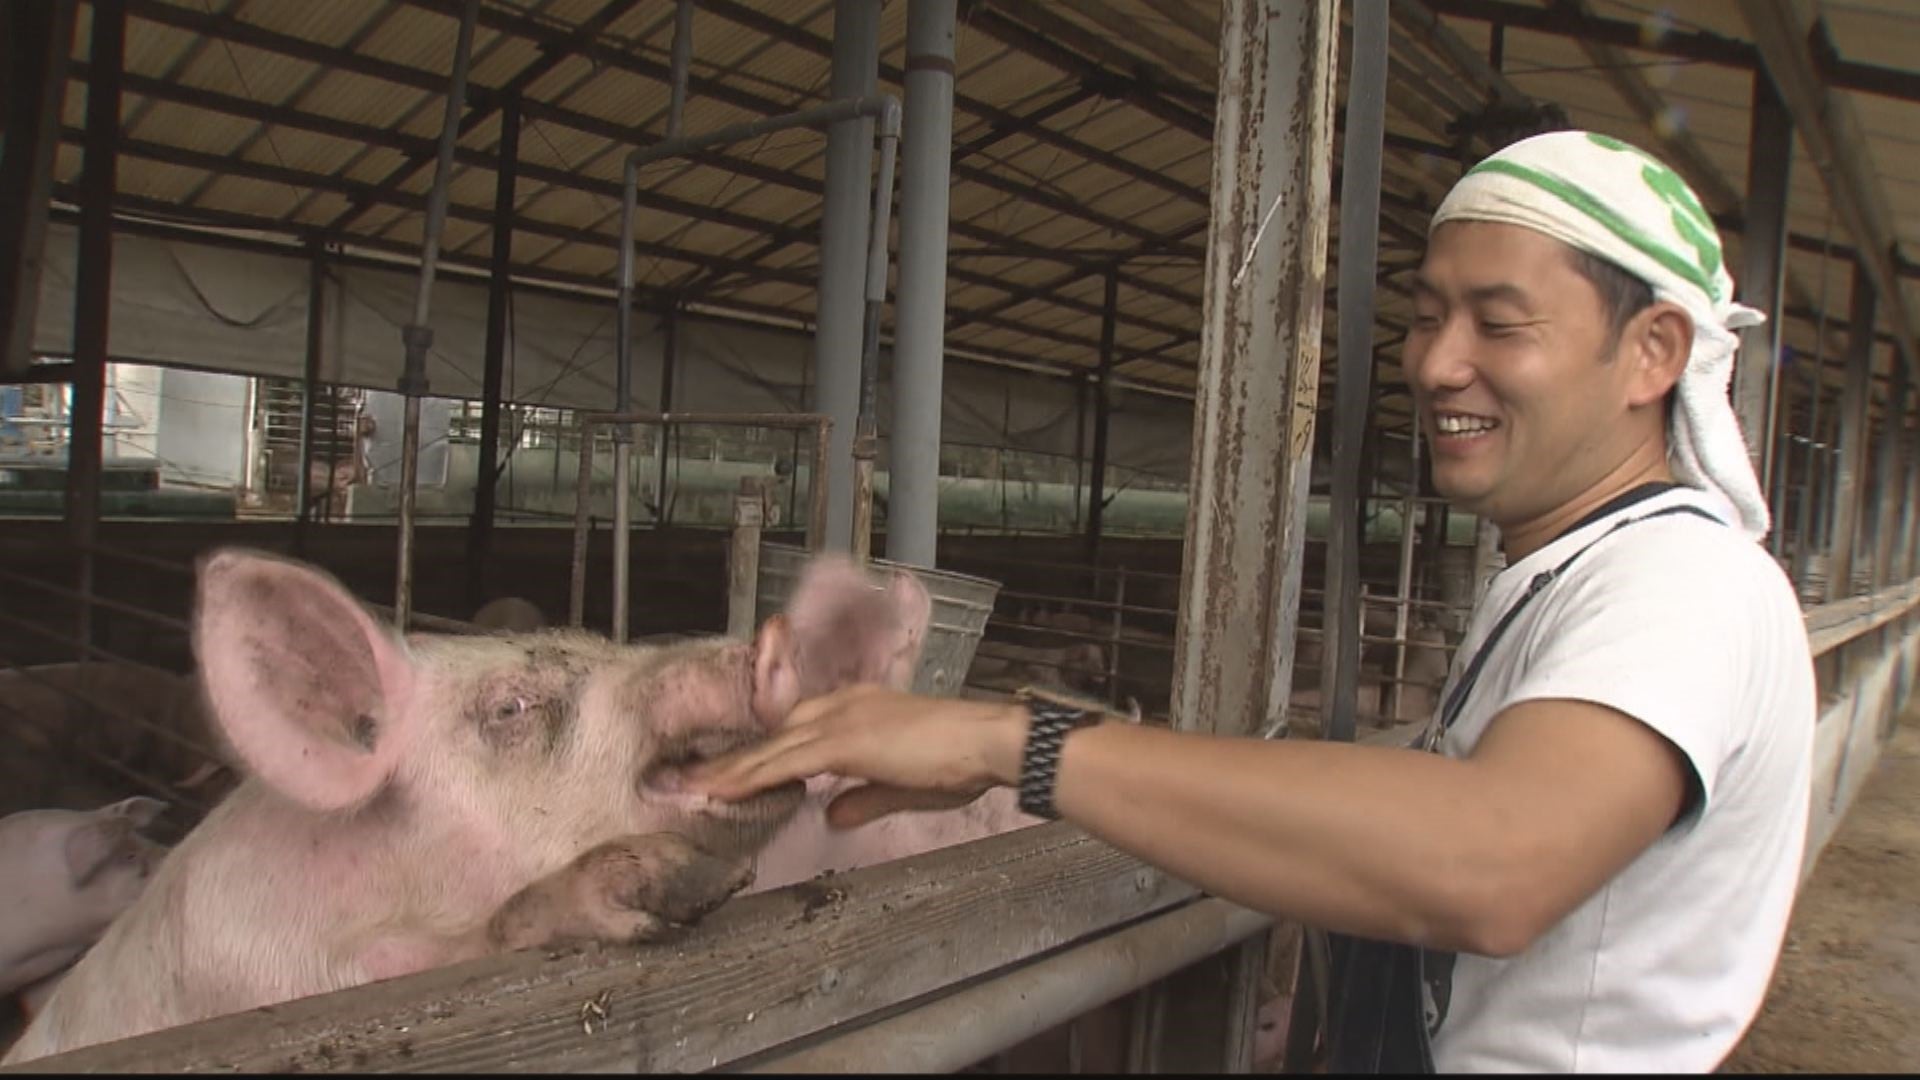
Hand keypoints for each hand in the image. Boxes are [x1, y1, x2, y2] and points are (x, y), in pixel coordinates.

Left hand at [686, 684, 1028, 828]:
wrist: (987, 744)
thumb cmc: (958, 763)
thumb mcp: (903, 787)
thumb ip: (864, 798)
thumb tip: (832, 815)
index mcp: (856, 711)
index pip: (793, 734)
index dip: (757, 755)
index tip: (722, 773)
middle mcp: (841, 706)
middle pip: (770, 737)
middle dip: (726, 761)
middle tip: (681, 779)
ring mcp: (840, 720)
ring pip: (768, 750)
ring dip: (724, 770)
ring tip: (683, 787)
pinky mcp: (843, 741)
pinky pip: (784, 763)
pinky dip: (749, 777)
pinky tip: (721, 790)